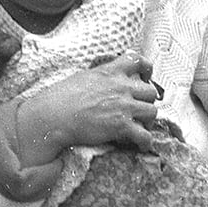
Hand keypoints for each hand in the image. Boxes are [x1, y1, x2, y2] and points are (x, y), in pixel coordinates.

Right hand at [11, 54, 161, 162]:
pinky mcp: (122, 126)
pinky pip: (145, 135)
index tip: (146, 77)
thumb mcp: (83, 77)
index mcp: (110, 72)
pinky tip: (141, 145)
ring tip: (141, 127)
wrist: (54, 116)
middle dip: (148, 101)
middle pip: (151, 91)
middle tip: (140, 109)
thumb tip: (103, 80)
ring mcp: (124, 106)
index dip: (147, 69)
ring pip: (152, 112)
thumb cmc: (61, 98)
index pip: (138, 61)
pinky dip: (146, 142)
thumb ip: (100, 77)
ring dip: (148, 121)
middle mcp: (121, 87)